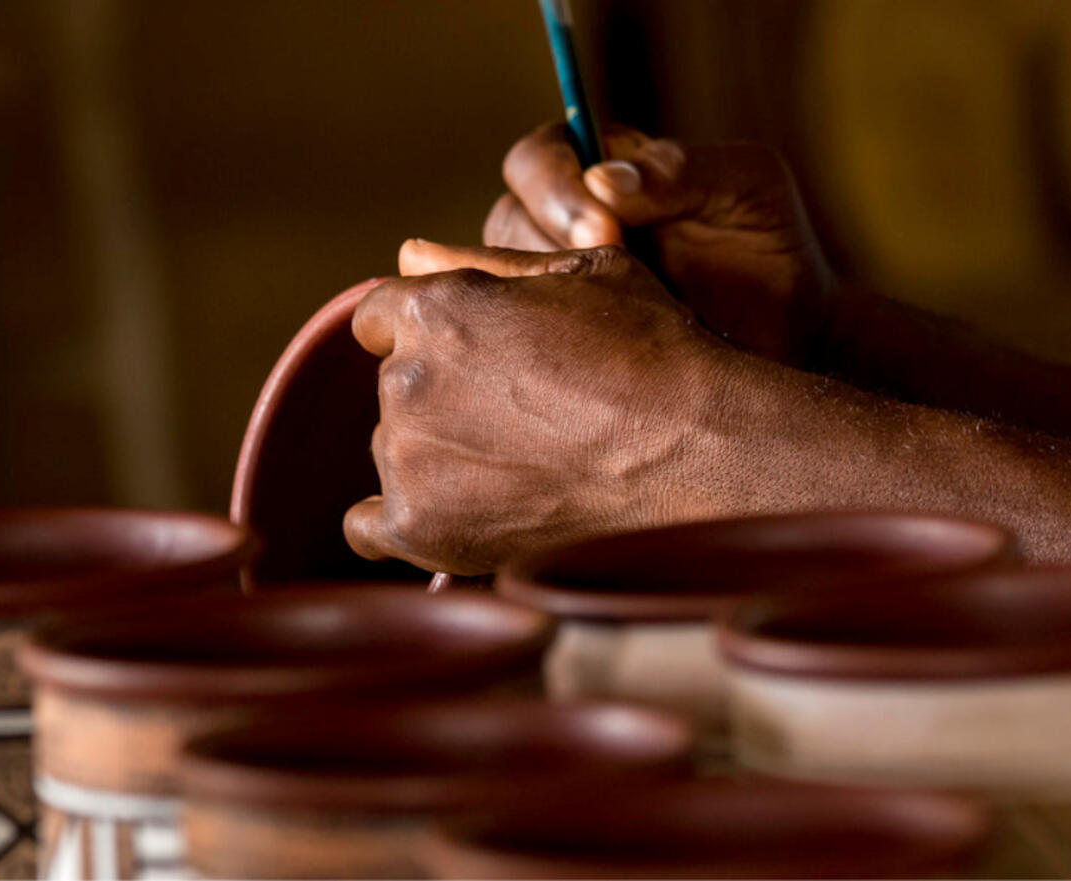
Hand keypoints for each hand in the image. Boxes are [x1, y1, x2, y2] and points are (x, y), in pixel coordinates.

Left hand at [342, 242, 764, 573]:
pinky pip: (371, 528)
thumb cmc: (655, 352)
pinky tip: (455, 515)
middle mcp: (406, 379)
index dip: (434, 335)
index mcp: (435, 308)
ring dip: (439, 456)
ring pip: (396, 451)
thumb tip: (407, 250)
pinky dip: (406, 522)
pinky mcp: (420, 529)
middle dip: (443, 394)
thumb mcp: (585, 275)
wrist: (700, 450)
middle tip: (525, 415)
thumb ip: (488, 263)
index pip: (381, 319)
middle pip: (395, 386)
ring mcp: (409, 459)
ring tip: (527, 466)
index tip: (482, 360)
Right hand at [419, 123, 834, 365]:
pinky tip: (600, 358)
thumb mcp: (748, 187)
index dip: (555, 188)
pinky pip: (526, 341)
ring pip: (505, 284)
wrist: (794, 334)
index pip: (536, 158)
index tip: (603, 229)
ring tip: (612, 323)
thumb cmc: (771, 246)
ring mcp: (561, 286)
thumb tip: (602, 179)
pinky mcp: (566, 344)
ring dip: (548, 300)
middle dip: (547, 247)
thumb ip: (683, 170)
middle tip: (610, 276)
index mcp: (602, 167)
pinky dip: (552, 346)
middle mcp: (566, 223)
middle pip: (505, 219)